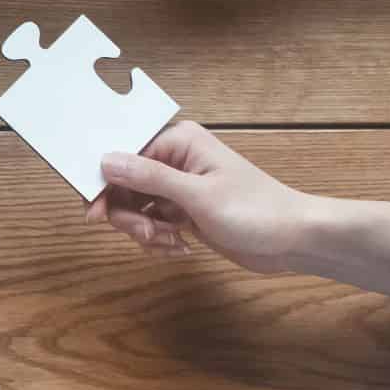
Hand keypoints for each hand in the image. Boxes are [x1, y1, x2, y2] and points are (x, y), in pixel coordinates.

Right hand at [92, 122, 319, 272]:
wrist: (293, 240)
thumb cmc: (256, 210)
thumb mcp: (198, 196)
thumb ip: (149, 178)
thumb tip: (105, 161)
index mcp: (178, 141)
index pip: (123, 155)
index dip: (105, 184)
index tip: (95, 213)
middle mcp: (175, 159)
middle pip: (124, 186)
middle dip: (130, 215)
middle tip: (148, 234)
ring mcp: (179, 187)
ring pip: (135, 209)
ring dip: (146, 231)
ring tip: (171, 242)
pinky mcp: (184, 212)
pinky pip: (152, 224)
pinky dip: (159, 240)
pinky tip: (181, 248)